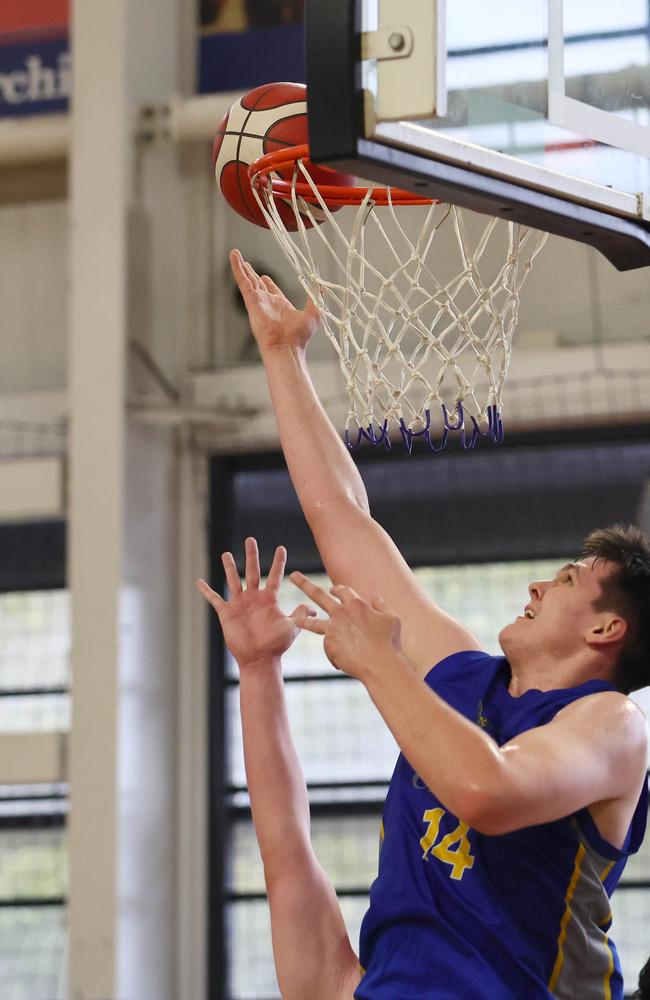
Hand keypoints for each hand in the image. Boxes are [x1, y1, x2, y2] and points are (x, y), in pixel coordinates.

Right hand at [196, 538, 314, 669]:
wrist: (259, 659)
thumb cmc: (276, 645)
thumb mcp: (291, 627)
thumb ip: (300, 615)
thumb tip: (313, 607)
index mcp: (269, 599)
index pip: (274, 575)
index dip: (278, 562)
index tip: (281, 548)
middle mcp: (254, 598)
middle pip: (252, 571)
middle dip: (251, 555)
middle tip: (250, 539)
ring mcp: (240, 604)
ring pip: (233, 580)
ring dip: (230, 567)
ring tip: (226, 554)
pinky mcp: (227, 613)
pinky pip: (215, 599)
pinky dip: (206, 591)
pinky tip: (199, 581)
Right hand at [230, 249, 320, 354]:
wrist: (287, 347)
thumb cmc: (299, 337)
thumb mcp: (314, 313)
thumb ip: (316, 298)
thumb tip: (322, 287)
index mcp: (281, 306)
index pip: (272, 291)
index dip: (268, 283)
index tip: (264, 277)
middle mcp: (268, 304)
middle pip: (257, 284)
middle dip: (251, 274)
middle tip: (245, 263)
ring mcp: (258, 302)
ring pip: (248, 280)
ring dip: (241, 267)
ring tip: (235, 254)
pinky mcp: (252, 301)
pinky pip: (243, 282)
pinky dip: (237, 269)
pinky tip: (234, 257)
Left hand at [289, 571, 402, 681]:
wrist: (380, 665)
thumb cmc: (389, 642)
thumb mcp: (392, 619)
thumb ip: (382, 606)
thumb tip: (375, 597)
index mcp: (356, 604)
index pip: (341, 590)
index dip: (337, 589)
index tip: (332, 589)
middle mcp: (340, 613)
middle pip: (318, 595)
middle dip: (304, 584)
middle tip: (293, 576)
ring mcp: (332, 629)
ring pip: (312, 623)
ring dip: (303, 620)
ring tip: (296, 620)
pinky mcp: (329, 645)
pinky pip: (329, 646)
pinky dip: (334, 652)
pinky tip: (343, 661)